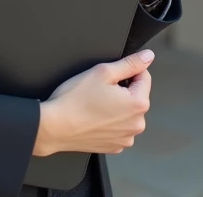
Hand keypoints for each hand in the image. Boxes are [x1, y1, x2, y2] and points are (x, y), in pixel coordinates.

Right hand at [33, 50, 152, 155]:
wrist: (54, 127)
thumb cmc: (74, 101)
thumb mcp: (103, 72)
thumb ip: (130, 63)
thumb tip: (148, 57)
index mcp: (138, 104)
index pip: (144, 77)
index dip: (126, 72)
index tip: (109, 77)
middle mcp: (137, 124)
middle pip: (136, 96)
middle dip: (122, 90)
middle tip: (99, 91)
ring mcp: (126, 138)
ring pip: (127, 112)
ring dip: (117, 107)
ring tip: (95, 105)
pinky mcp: (114, 146)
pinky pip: (118, 128)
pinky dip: (109, 122)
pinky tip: (94, 118)